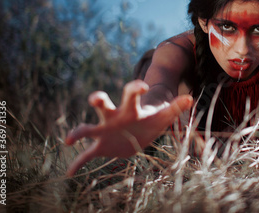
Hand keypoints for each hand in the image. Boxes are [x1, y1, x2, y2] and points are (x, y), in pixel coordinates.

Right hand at [65, 80, 192, 176]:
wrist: (140, 131)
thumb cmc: (152, 120)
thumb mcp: (163, 116)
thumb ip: (175, 107)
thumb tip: (190, 98)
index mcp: (131, 109)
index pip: (130, 94)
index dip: (135, 89)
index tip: (141, 85)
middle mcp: (114, 117)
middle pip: (104, 105)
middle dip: (99, 100)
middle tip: (96, 98)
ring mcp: (105, 131)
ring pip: (88, 129)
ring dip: (78, 132)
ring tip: (69, 139)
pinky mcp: (101, 146)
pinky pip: (87, 155)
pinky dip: (78, 163)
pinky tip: (69, 173)